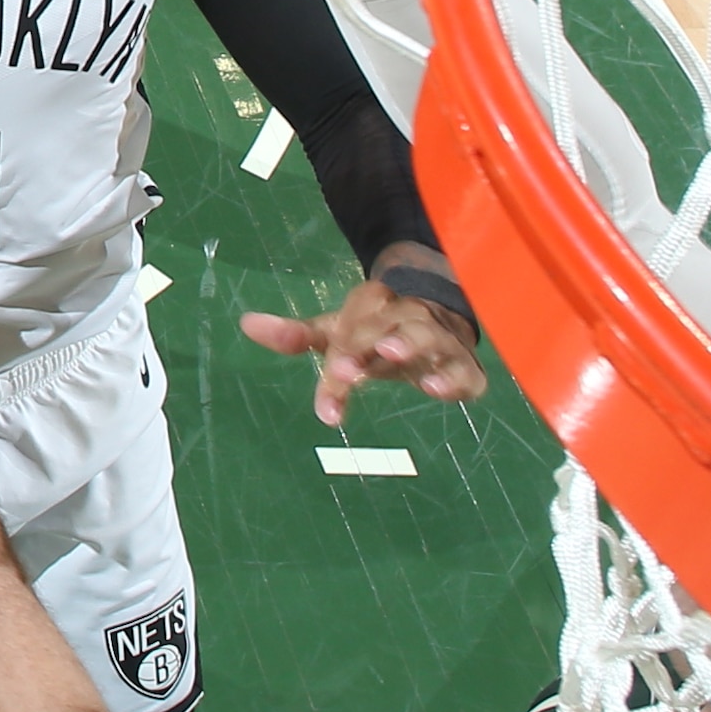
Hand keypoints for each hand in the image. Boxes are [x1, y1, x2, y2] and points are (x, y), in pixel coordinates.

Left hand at [240, 255, 489, 427]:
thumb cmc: (378, 332)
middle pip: (381, 332)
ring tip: (391, 354)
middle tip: (345, 371)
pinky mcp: (464, 366)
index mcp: (372, 307)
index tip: (326, 403)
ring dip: (409, 344)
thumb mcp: (337, 331)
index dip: (337, 362)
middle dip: (363, 349)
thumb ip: (297, 334)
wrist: (441, 318)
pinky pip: (464, 370)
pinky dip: (455, 378)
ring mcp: (438, 340)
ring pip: (425, 337)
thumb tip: (245, 323)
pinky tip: (439, 388)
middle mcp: (405, 318)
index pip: (349, 334)